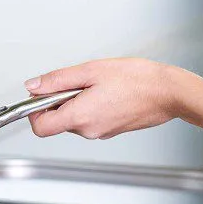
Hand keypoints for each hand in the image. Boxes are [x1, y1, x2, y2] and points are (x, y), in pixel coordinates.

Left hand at [24, 58, 184, 138]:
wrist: (169, 92)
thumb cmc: (136, 79)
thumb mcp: (90, 71)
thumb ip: (57, 80)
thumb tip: (34, 87)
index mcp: (80, 117)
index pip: (40, 127)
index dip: (34, 110)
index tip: (40, 94)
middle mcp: (89, 130)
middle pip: (56, 120)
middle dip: (58, 100)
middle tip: (76, 81)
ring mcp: (100, 132)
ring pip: (72, 118)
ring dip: (74, 101)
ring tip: (95, 84)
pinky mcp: (110, 129)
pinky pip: (88, 118)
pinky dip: (88, 104)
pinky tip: (104, 91)